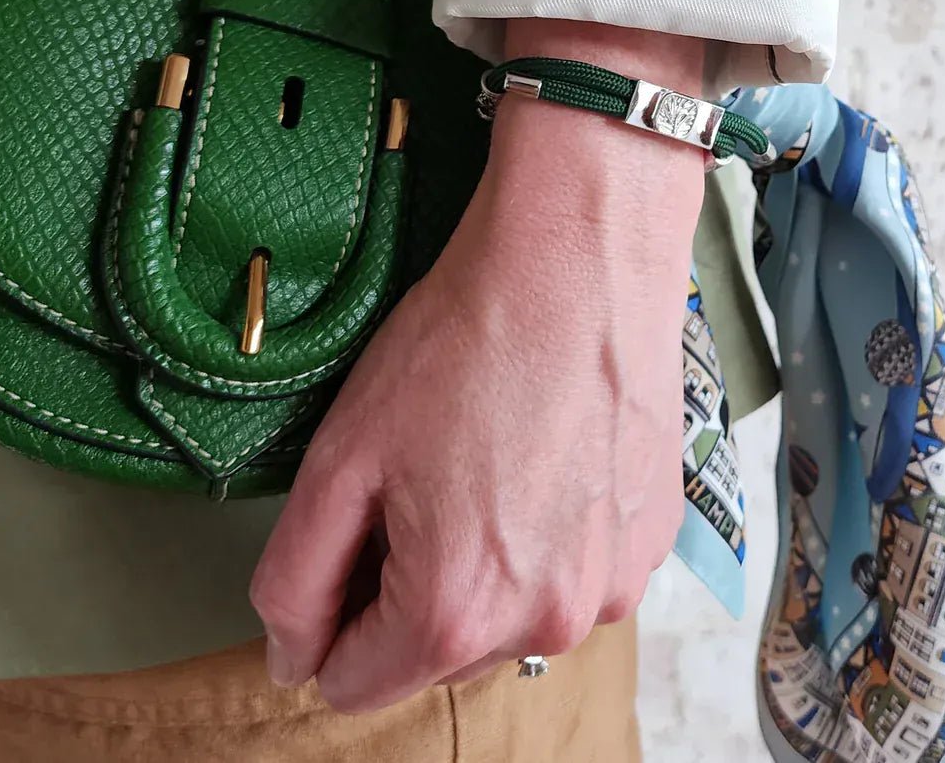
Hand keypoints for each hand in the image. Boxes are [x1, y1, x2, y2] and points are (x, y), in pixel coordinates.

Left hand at [250, 20, 705, 711]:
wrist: (578, 262)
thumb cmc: (466, 342)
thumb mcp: (341, 457)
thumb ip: (295, 580)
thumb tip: (294, 656)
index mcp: (454, 611)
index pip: (357, 683)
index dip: (330, 616)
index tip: (346, 537)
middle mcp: (545, 622)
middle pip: (437, 654)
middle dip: (410, 587)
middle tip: (417, 477)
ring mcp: (611, 584)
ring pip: (511, 615)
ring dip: (486, 565)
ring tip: (487, 460)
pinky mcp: (650, 541)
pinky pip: (575, 573)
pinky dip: (550, 537)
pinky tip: (544, 457)